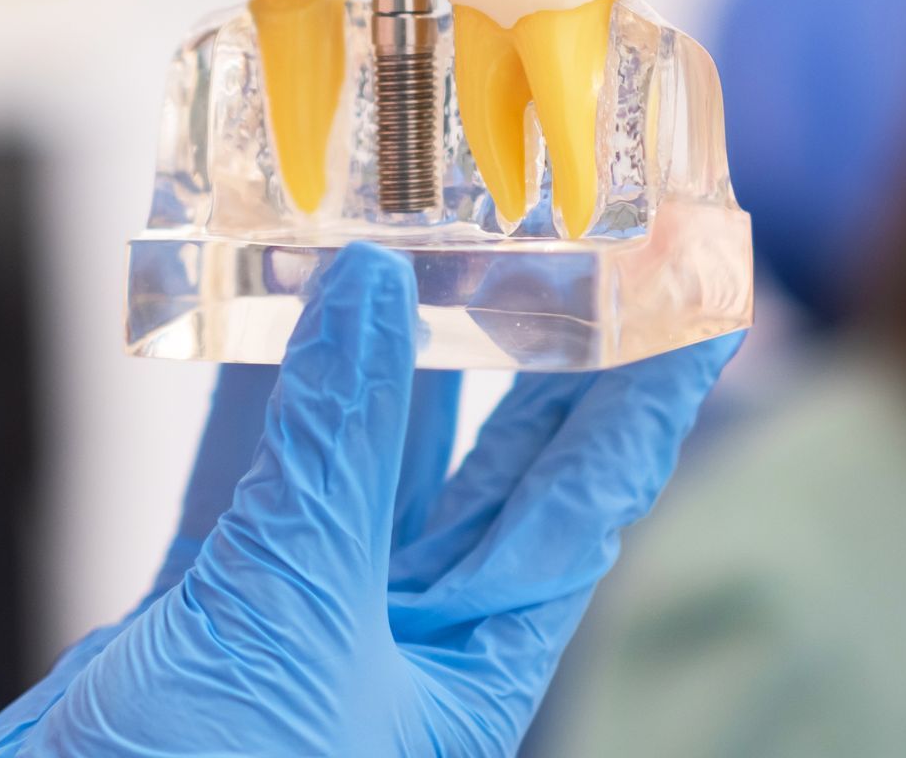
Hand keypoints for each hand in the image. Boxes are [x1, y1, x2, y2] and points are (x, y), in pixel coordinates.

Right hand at [0, 244, 742, 756]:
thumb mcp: (294, 618)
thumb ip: (334, 455)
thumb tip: (376, 292)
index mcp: (475, 667)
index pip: (591, 500)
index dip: (650, 398)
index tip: (701, 300)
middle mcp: (406, 636)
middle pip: (496, 465)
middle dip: (537, 353)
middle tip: (577, 241)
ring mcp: (305, 614)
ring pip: (367, 452)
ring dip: (386, 351)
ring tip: (423, 238)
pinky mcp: (204, 604)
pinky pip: (249, 472)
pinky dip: (259, 390)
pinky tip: (275, 303)